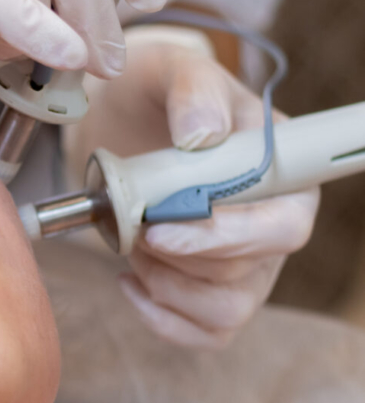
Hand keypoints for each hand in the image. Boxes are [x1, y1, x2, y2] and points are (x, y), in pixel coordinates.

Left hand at [63, 25, 319, 348]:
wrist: (118, 117)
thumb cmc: (153, 92)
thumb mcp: (169, 69)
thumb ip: (194, 91)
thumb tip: (204, 136)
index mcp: (283, 172)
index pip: (285, 226)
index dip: (227, 238)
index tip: (159, 230)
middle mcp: (274, 224)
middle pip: (247, 272)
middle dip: (178, 259)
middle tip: (129, 228)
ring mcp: (247, 262)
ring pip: (226, 309)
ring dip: (166, 287)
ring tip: (129, 247)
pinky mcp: (212, 288)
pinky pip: (206, 332)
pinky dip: (161, 317)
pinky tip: (128, 280)